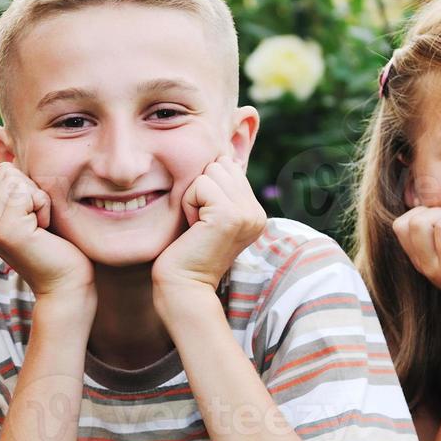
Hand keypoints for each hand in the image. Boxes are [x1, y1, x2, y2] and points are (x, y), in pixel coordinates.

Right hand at [0, 162, 93, 300]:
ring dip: (39, 199)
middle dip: (33, 191)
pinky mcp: (5, 230)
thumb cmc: (60, 246)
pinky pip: (26, 191)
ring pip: (16, 178)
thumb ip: (18, 178)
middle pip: (7, 170)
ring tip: (42, 228)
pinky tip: (44, 231)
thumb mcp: (35, 206)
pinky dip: (44, 206)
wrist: (68, 285)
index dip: (30, 188)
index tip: (37, 220)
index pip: (3, 170)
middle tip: (41, 224)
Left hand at [152, 156, 266, 294]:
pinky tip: (194, 228)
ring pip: (210, 171)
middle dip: (200, 189)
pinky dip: (189, 203)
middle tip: (199, 223)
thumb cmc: (187, 250)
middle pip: (220, 165)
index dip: (206, 188)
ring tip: (197, 225)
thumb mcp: (210, 215)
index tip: (204, 220)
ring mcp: (246, 213)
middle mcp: (257, 212)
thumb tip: (222, 155)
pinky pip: (200, 185)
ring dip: (194, 196)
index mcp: (255, 211)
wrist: (183, 285)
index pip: (229, 166)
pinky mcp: (230, 215)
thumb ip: (221, 189)